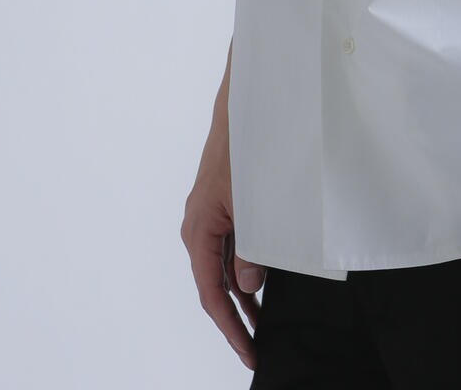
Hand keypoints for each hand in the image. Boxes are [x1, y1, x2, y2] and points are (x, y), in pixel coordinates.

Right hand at [180, 127, 262, 371]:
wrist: (243, 108)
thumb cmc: (244, 151)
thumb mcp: (251, 204)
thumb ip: (251, 247)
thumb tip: (248, 285)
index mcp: (198, 230)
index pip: (211, 292)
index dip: (231, 326)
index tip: (250, 351)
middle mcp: (199, 228)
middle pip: (214, 285)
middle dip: (236, 318)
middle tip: (258, 347)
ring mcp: (210, 218)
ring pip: (223, 268)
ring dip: (241, 295)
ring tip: (262, 324)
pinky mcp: (223, 208)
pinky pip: (230, 247)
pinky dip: (243, 268)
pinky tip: (259, 283)